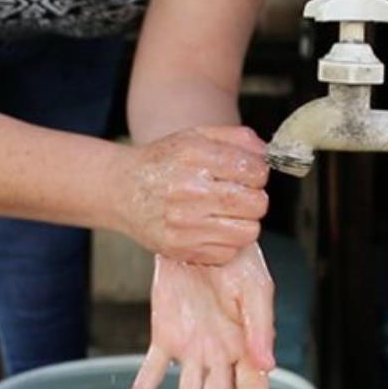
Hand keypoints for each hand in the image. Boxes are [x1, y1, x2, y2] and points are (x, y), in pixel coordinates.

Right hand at [118, 127, 268, 264]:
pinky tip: (210, 227)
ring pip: (248, 232)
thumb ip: (236, 138)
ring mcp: (184, 223)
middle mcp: (188, 190)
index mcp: (193, 156)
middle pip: (257, 204)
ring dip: (243, 222)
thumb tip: (266, 153)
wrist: (120, 190)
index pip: (254, 171)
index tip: (248, 175)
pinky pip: (229, 252)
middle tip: (238, 195)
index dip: (258, 173)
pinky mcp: (181, 249)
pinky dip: (226, 241)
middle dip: (254, 198)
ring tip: (225, 212)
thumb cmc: (162, 163)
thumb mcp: (195, 137)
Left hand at [127, 245, 275, 388]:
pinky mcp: (166, 335)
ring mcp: (193, 348)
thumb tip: (268, 362)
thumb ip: (261, 326)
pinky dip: (145, 388)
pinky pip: (154, 367)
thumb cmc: (238, 259)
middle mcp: (222, 353)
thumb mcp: (255, 288)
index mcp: (249, 344)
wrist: (200, 232)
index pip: (253, 386)